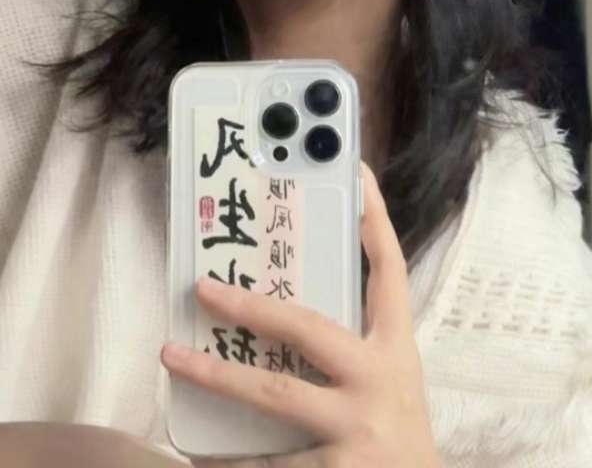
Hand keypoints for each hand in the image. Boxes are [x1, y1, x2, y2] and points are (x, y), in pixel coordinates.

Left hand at [161, 161, 440, 467]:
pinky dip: (228, 459)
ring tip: (173, 357)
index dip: (375, 220)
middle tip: (204, 287)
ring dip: (218, 376)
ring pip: (276, 394)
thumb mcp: (390, 382)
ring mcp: (358, 427)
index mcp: (397, 349)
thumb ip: (353, 347)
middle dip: (253, 306)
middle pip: (310, 328)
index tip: (354, 175)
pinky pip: (267, 464)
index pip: (390, 272)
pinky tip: (195, 454)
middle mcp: (380, 380)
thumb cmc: (396, 434)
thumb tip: (281, 312)